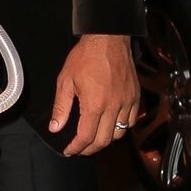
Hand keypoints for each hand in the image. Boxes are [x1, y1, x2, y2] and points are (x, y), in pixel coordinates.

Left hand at [48, 33, 139, 155]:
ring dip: (106, 140)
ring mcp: (127, 102)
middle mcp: (113, 106)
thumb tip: (55, 128)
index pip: (86, 137)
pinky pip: (130, 121)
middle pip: (104, 140)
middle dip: (90, 149)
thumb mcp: (65, 81)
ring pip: (120, 133)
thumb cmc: (86, 57)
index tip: (70, 151)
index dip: (77, 148)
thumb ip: (61, 107)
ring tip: (94, 138)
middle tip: (80, 149)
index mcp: (94, 104)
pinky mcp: (135, 96)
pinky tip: (111, 125)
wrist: (108, 39)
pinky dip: (121, 128)